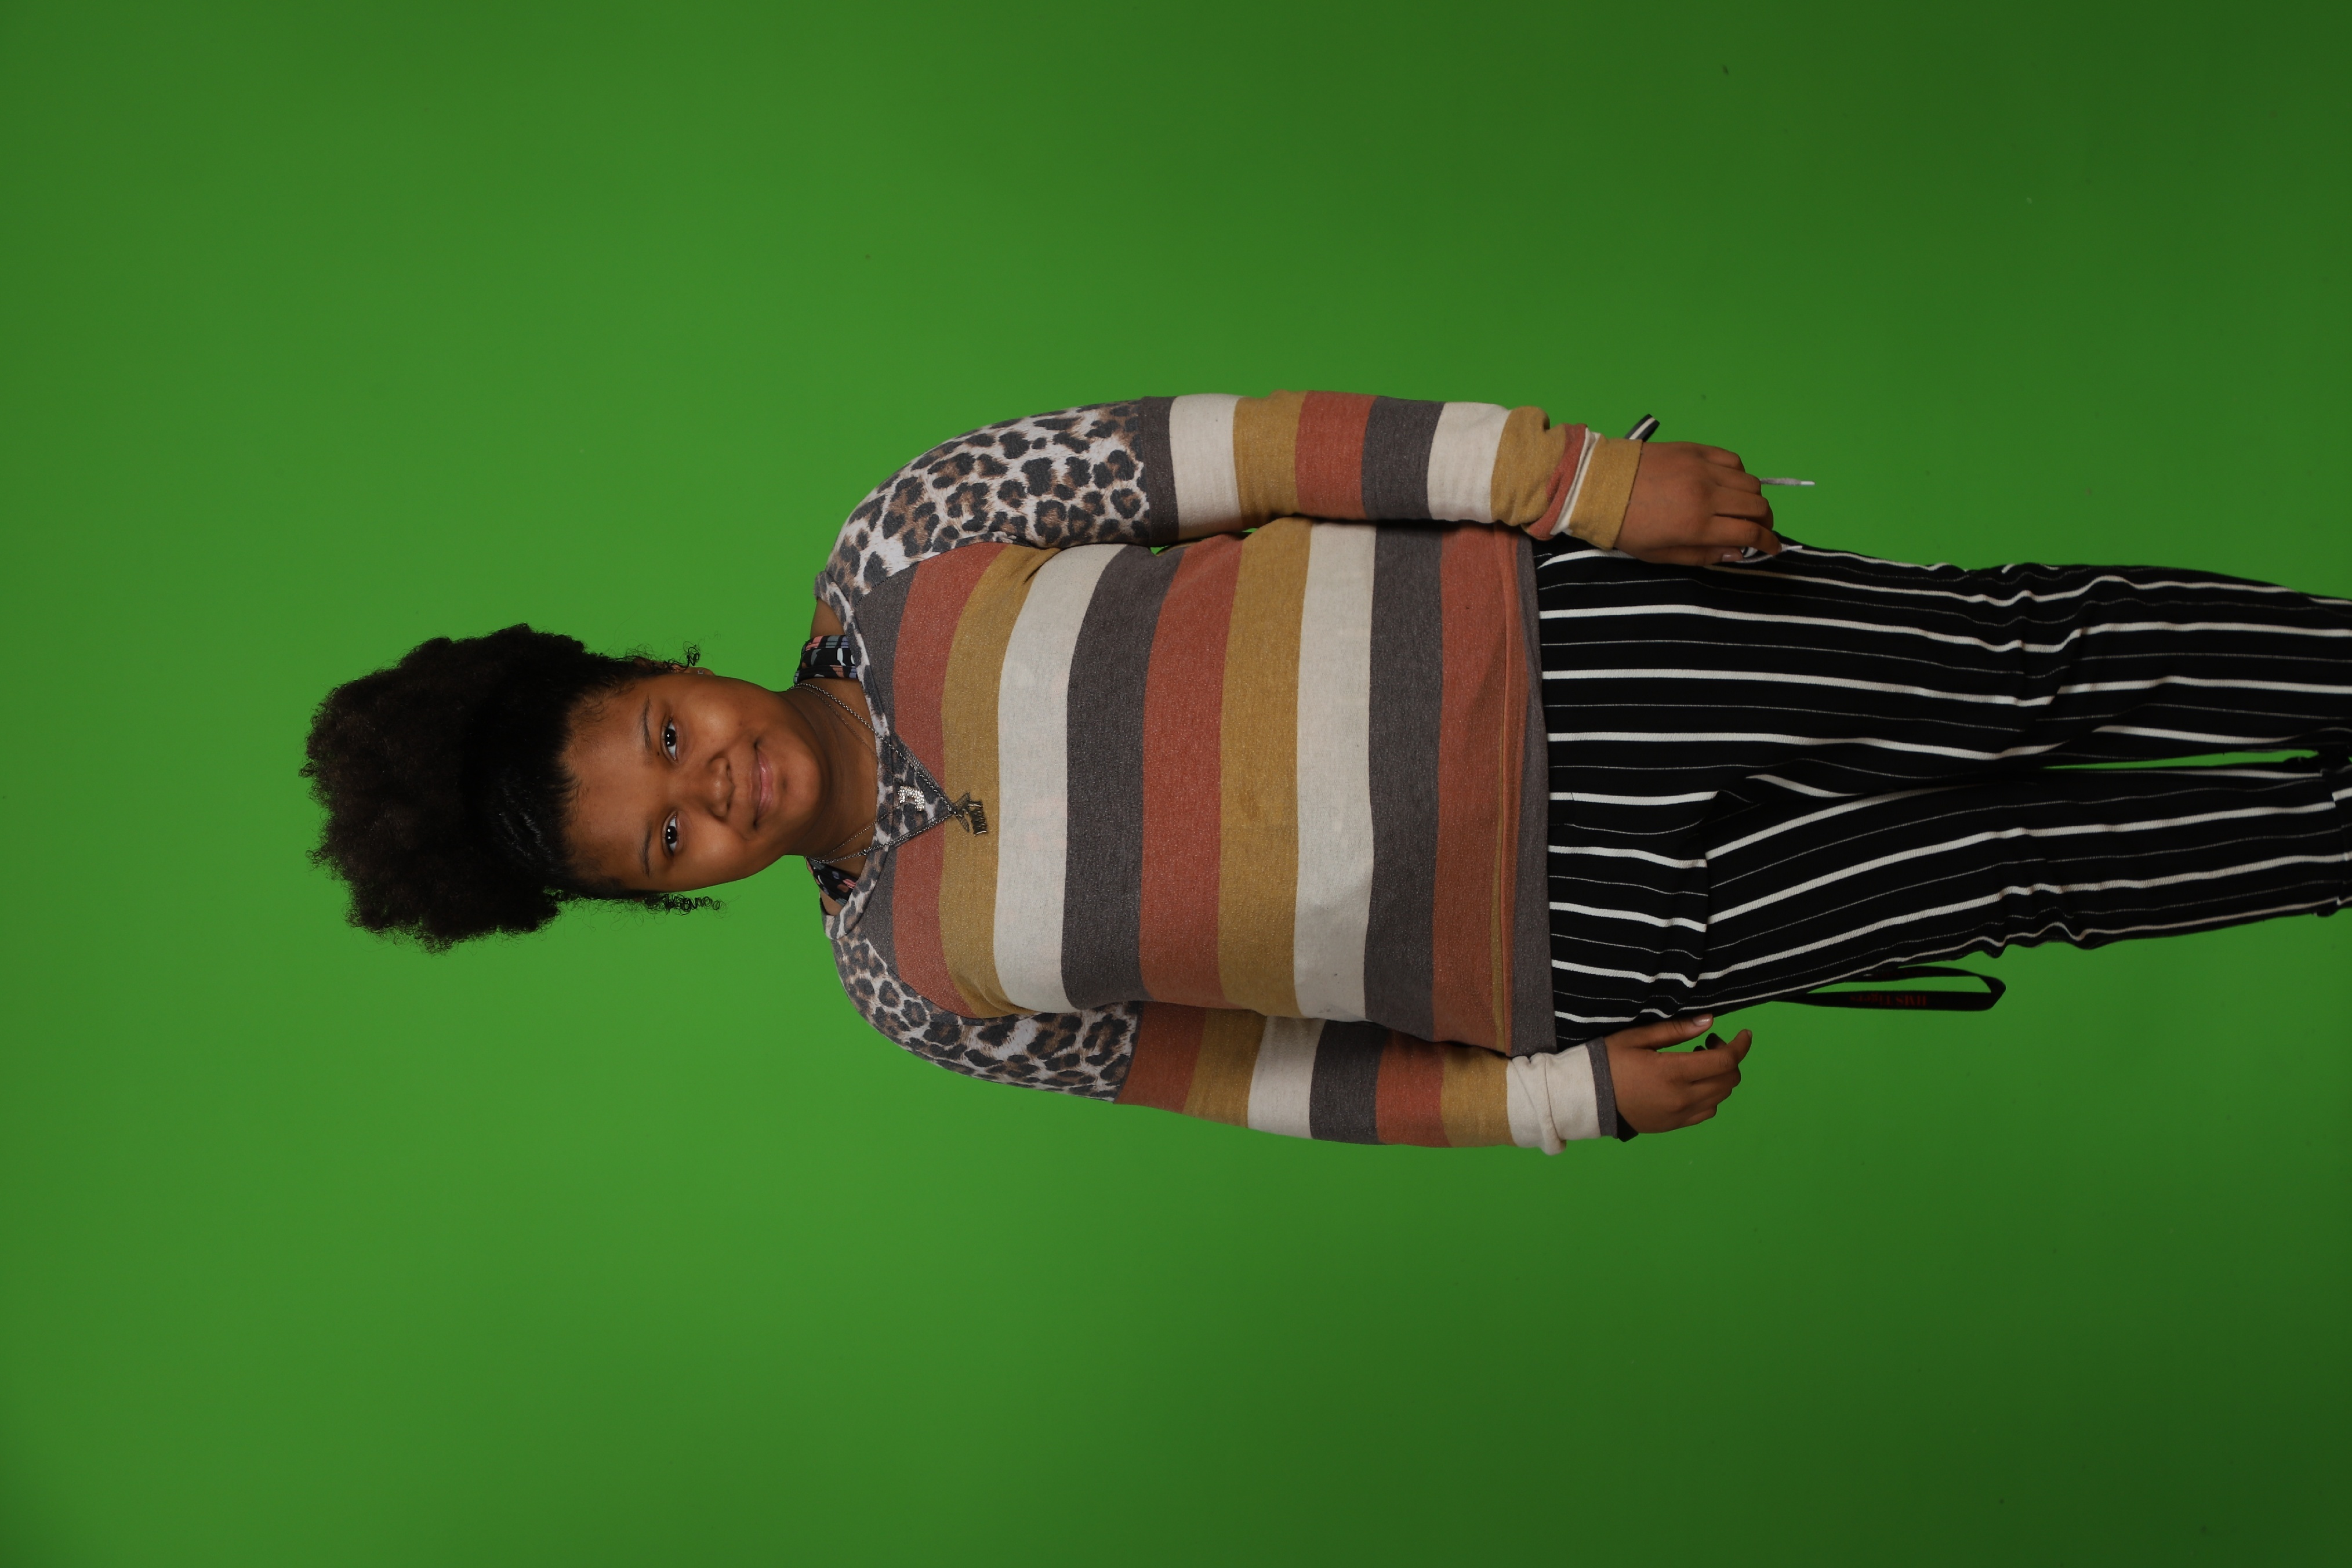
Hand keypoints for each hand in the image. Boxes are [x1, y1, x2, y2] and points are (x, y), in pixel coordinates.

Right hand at [1605, 1015, 1752, 1132]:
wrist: (1585, 1098)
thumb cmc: (1608, 1061)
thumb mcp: (1637, 1038)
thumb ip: (1675, 1031)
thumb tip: (1709, 1022)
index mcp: (1673, 1072)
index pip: (1725, 1061)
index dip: (1741, 1046)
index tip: (1744, 1033)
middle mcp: (1682, 1097)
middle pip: (1728, 1080)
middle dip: (1728, 1059)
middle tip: (1708, 1044)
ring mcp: (1679, 1115)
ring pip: (1720, 1097)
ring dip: (1719, 1077)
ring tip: (1698, 1063)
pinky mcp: (1673, 1125)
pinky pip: (1706, 1112)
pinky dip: (1710, 1096)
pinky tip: (1692, 1084)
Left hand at [1616, 442, 1779, 565]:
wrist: (1599, 486)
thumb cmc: (1625, 526)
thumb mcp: (1660, 554)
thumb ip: (1703, 555)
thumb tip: (1737, 553)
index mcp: (1697, 525)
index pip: (1750, 533)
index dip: (1768, 543)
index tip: (1772, 548)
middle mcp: (1706, 494)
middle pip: (1758, 506)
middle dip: (1766, 522)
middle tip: (1760, 529)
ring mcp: (1702, 468)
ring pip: (1750, 482)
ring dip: (1754, 498)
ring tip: (1744, 508)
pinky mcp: (1695, 450)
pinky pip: (1732, 459)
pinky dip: (1738, 474)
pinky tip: (1727, 484)